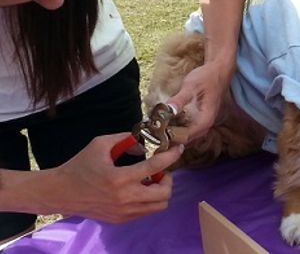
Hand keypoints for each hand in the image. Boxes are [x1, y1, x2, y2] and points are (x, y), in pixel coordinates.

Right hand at [40, 134, 183, 222]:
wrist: (60, 192)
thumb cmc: (80, 165)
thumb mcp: (101, 144)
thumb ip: (126, 140)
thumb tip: (144, 145)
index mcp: (120, 178)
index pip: (156, 167)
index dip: (171, 156)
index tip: (178, 148)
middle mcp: (125, 198)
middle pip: (164, 193)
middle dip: (168, 177)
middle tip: (159, 169)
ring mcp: (124, 212)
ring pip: (159, 205)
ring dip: (161, 190)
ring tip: (150, 179)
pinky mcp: (121, 220)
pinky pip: (147, 211)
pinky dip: (151, 199)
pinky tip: (140, 188)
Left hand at [166, 60, 230, 141]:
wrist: (218, 71)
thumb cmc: (207, 77)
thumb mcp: (191, 86)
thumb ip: (180, 99)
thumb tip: (167, 110)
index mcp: (206, 118)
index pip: (188, 135)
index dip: (173, 136)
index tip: (159, 134)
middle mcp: (207, 124)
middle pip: (189, 140)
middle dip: (173, 139)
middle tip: (157, 134)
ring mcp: (205, 122)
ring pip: (190, 137)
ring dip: (177, 136)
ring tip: (162, 132)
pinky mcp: (202, 118)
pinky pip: (191, 130)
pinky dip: (181, 130)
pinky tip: (171, 125)